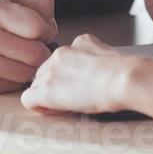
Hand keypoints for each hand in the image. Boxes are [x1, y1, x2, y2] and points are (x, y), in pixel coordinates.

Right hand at [0, 0, 57, 93]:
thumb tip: (51, 29)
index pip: (37, 26)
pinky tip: (4, 66)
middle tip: (33, 45)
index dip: (47, 29)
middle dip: (41, 50)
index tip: (42, 30)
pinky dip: (14, 77)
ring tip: (18, 55)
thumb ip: (35, 1)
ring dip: (29, 65)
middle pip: (36, 53)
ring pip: (28, 72)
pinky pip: (13, 85)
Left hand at [22, 34, 144, 114]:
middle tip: (72, 99)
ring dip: (48, 96)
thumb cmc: (123, 73)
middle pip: (46, 71)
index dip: (66, 76)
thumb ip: (95, 57)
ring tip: (68, 106)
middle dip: (55, 86)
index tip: (76, 87)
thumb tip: (95, 69)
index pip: (62, 59)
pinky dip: (39, 107)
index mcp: (79, 42)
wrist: (123, 79)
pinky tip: (54, 111)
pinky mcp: (46, 90)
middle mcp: (61, 53)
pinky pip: (29, 99)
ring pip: (37, 84)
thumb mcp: (109, 55)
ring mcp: (51, 71)